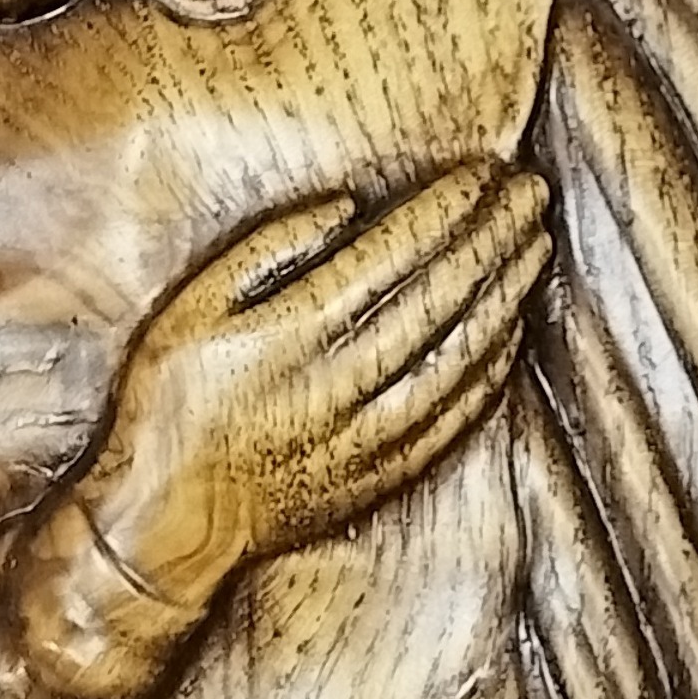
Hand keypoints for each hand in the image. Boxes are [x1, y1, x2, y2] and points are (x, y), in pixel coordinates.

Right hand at [79, 162, 550, 613]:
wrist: (162, 527)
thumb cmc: (166, 409)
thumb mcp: (188, 310)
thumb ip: (264, 250)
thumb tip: (344, 208)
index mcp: (294, 334)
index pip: (394, 254)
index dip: (446, 209)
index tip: (481, 171)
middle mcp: (342, 383)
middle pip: (442, 297)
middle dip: (493, 237)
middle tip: (528, 192)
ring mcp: (370, 435)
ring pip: (463, 355)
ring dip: (507, 296)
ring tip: (535, 246)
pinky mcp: (383, 475)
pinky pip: (457, 415)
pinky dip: (492, 368)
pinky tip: (510, 332)